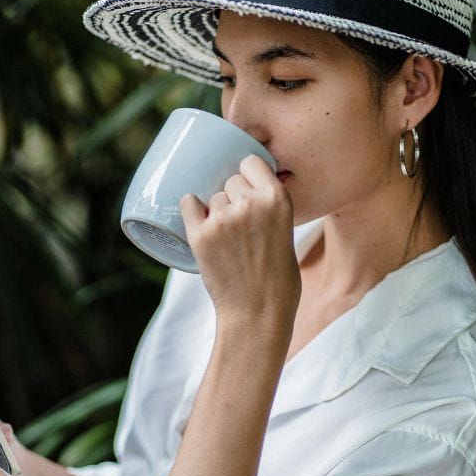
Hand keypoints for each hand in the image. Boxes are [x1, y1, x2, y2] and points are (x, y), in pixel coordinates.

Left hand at [179, 155, 300, 325]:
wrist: (259, 313)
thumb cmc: (277, 278)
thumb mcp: (286, 232)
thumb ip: (268, 208)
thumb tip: (243, 189)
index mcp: (277, 199)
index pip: (251, 163)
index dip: (247, 175)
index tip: (247, 187)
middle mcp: (250, 204)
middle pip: (230, 181)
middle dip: (232, 198)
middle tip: (240, 228)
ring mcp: (223, 219)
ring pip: (211, 198)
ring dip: (215, 213)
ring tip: (228, 242)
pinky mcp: (201, 235)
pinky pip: (188, 204)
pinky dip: (191, 212)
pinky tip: (199, 224)